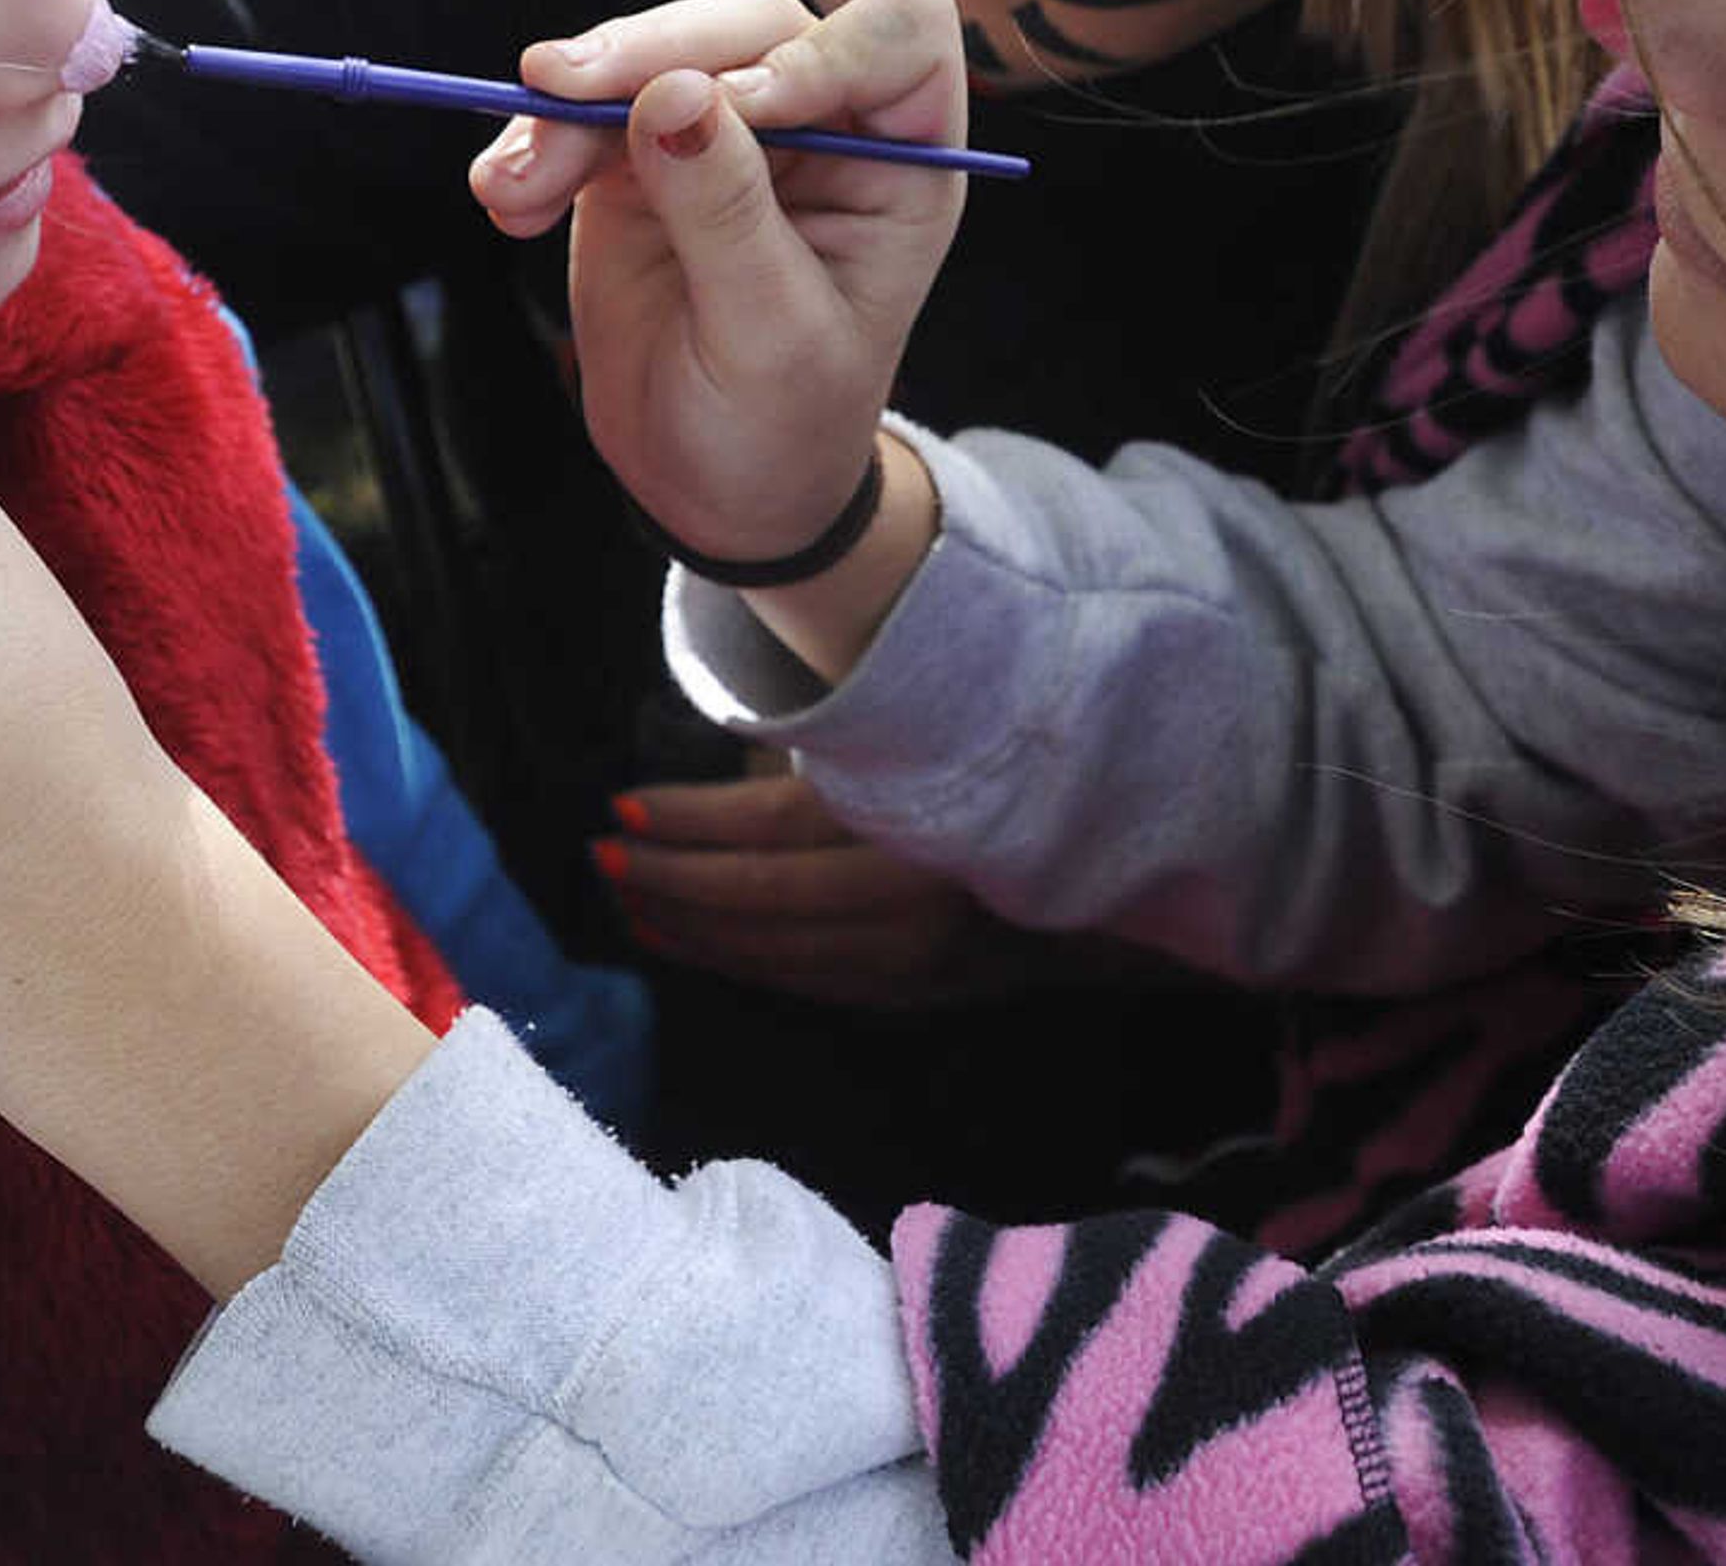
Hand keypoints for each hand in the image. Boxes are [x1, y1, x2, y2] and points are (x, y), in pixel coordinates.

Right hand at [467, 0, 967, 568]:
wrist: (713, 486)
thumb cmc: (780, 424)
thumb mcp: (769, 336)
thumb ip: (728, 213)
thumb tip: (675, 94)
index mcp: (901, 158)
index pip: (899, 33)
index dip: (821, 50)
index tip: (739, 106)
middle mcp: (823, 121)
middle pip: (753, 23)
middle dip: (654, 50)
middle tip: (555, 92)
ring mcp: (727, 129)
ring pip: (656, 53)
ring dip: (569, 105)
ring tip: (511, 186)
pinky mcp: (642, 151)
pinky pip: (583, 109)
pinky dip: (536, 140)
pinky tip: (506, 198)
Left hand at [599, 771, 1038, 1009]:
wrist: (1124, 860)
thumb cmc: (1013, 767)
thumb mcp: (929, 734)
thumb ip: (843, 747)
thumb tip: (734, 747)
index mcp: (918, 819)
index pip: (775, 828)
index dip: (692, 823)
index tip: (623, 808)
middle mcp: (919, 900)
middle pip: (766, 900)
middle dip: (674, 885)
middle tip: (601, 860)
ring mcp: (922, 959)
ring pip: (780, 955)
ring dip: (696, 933)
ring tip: (630, 905)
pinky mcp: (922, 993)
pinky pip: (812, 985)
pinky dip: (745, 966)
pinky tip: (695, 945)